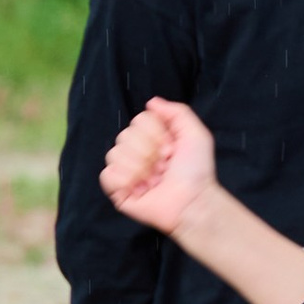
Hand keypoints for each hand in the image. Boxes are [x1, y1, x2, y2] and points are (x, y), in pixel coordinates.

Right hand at [100, 96, 219, 235]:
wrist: (193, 201)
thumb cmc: (197, 171)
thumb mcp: (195, 133)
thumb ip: (176, 111)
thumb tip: (151, 102)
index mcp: (152, 138)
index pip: (138, 120)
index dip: (156, 134)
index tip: (172, 149)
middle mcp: (137, 152)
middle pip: (125, 135)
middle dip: (149, 152)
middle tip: (165, 166)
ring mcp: (126, 171)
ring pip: (114, 154)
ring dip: (140, 168)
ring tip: (155, 180)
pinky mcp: (118, 191)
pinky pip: (107, 175)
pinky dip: (125, 181)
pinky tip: (141, 189)